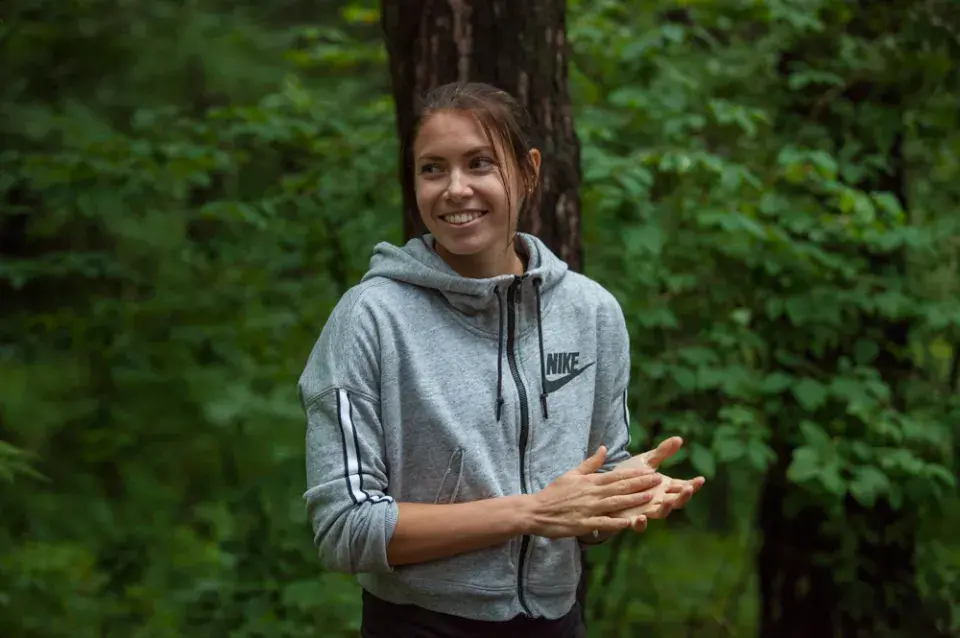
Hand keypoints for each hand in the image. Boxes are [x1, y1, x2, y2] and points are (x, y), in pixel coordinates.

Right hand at [526, 446, 663, 538]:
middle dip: (640, 484)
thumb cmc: (554, 492)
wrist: (537, 510)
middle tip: (658, 480)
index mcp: (590, 481)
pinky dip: (617, 523)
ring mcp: (588, 509)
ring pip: (615, 503)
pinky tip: (630, 523)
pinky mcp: (583, 523)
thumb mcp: (572, 473)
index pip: (616, 475)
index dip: (634, 474)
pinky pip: (603, 523)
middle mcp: (592, 493)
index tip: (650, 471)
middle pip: (620, 488)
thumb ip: (590, 463)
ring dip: (633, 500)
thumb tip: (604, 449)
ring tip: (650, 497)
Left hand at [612, 436, 705, 521]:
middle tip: (689, 488)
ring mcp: (647, 511)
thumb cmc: (630, 475)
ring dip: (666, 508)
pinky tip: (641, 517)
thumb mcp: (646, 461)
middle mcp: (659, 501)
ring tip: (669, 500)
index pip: (683, 486)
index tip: (701, 479)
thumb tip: (679, 438)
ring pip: (661, 513)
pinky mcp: (631, 519)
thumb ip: (662, 452)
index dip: (693, 484)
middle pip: (676, 501)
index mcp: (665, 487)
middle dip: (684, 496)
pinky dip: (641, 524)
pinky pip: (638, 526)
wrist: (607, 487)